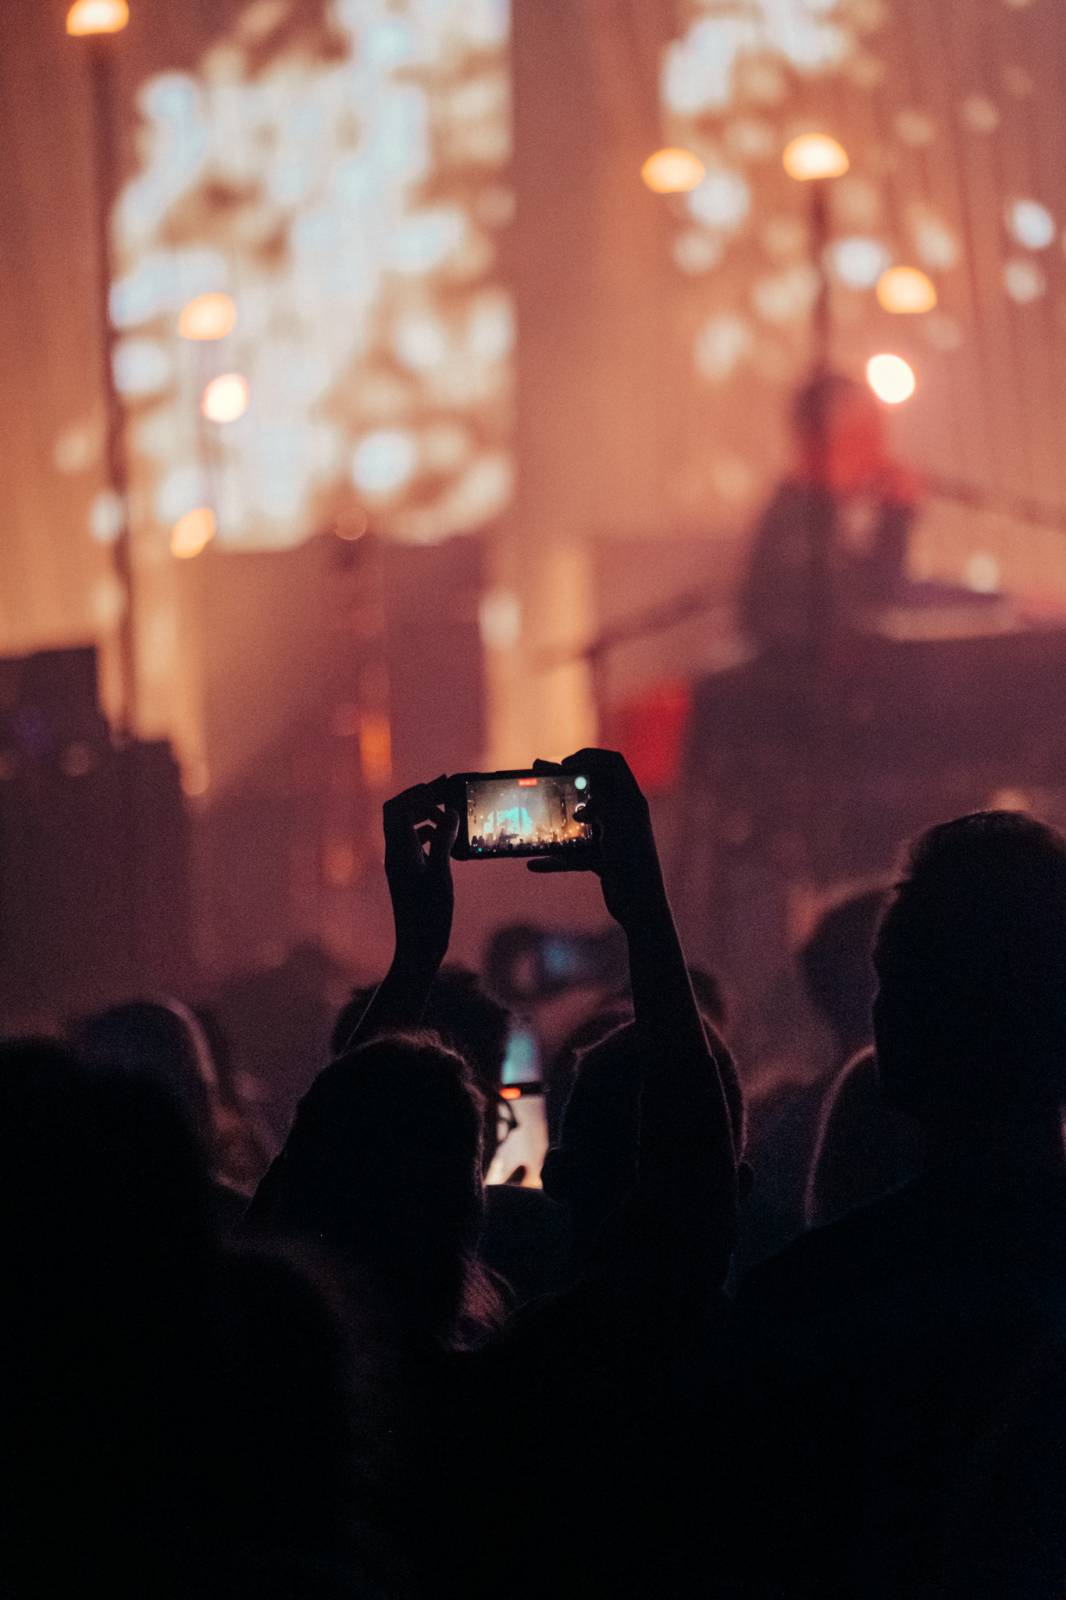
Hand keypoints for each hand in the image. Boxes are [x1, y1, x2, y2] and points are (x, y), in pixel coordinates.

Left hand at [382, 779, 458, 974]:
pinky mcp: (409, 874)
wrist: (418, 947)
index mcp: (399, 851)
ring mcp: (401, 865)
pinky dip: (429, 833)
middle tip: (448, 793)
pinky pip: (414, 843)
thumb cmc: (428, 915)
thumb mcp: (441, 874)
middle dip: (422, 799)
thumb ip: (445, 841)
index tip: (442, 784)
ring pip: (407, 827)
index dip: (417, 791)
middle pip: (400, 813)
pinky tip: (445, 838)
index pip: (398, 808)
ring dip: (426, 816)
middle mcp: (395, 854)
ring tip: (449, 815)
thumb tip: (451, 813)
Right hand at [527, 749, 665, 928]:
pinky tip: (535, 864)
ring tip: (533, 815)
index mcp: (631, 800)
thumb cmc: (634, 863)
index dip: (589, 757)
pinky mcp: (600, 859)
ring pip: (577, 821)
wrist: (642, 907)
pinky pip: (573, 854)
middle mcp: (621, 815)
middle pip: (590, 789)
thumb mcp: (616, 825)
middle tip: (538, 777)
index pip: (612, 763)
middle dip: (564, 782)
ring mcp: (609, 837)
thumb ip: (600, 804)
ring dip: (556, 818)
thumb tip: (583, 793)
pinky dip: (555, 858)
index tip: (564, 765)